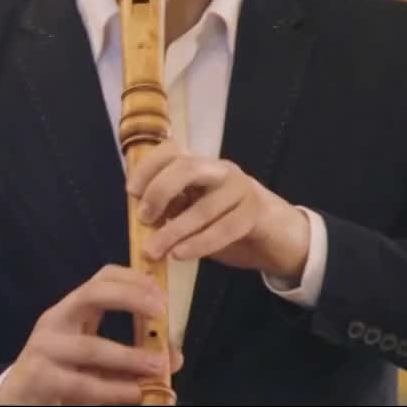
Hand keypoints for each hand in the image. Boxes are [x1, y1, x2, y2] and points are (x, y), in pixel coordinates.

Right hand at [0, 265, 183, 405]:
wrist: (21, 397)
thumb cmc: (62, 371)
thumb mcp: (97, 359)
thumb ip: (132, 355)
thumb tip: (172, 356)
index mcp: (71, 311)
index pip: (101, 278)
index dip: (133, 279)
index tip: (162, 293)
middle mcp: (55, 322)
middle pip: (91, 295)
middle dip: (129, 299)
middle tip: (161, 313)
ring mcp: (45, 349)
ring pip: (91, 347)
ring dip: (128, 356)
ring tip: (157, 365)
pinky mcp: (40, 378)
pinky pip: (82, 382)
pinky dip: (113, 389)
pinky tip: (135, 393)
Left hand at [126, 141, 309, 280]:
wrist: (275, 237)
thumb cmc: (225, 222)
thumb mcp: (193, 211)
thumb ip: (171, 207)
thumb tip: (140, 216)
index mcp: (200, 165)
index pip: (171, 151)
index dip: (148, 167)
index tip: (131, 191)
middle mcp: (219, 170)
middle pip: (186, 168)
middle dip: (160, 192)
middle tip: (143, 219)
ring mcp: (241, 189)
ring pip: (204, 206)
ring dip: (175, 231)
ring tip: (154, 250)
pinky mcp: (256, 213)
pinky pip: (225, 228)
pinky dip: (199, 243)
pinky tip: (180, 255)